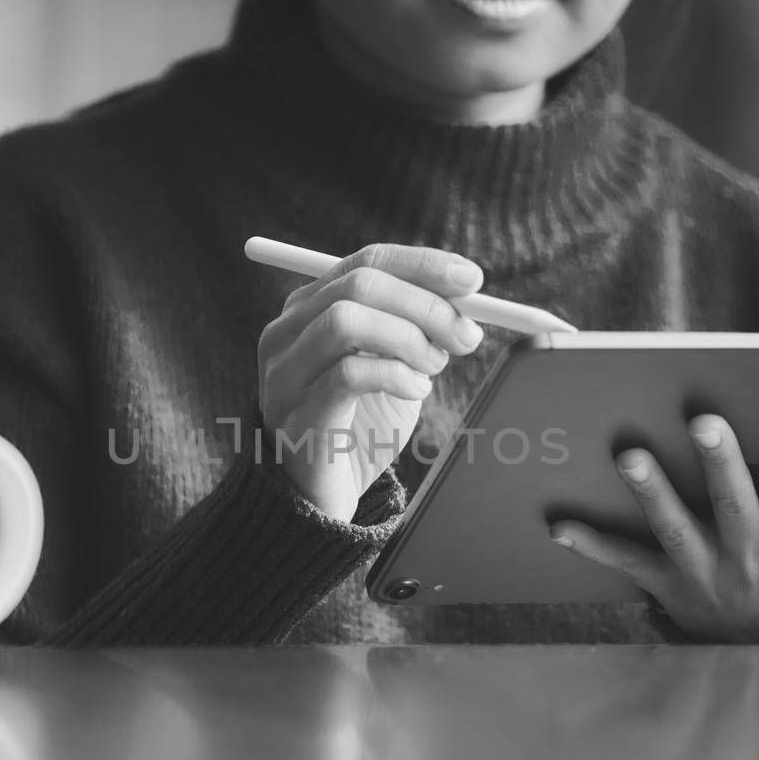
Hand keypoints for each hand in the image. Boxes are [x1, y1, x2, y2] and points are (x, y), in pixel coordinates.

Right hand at [258, 244, 484, 520]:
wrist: (321, 497)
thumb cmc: (361, 425)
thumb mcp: (393, 364)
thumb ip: (416, 326)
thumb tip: (467, 292)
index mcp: (308, 308)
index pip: (367, 262)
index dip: (423, 266)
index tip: (472, 281)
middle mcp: (287, 332)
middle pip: (359, 284)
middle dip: (425, 304)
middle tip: (466, 335)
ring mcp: (285, 373)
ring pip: (345, 320)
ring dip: (407, 338)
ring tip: (432, 368)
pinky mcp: (297, 414)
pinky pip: (347, 374)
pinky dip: (394, 375)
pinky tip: (415, 391)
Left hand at [549, 400, 758, 642]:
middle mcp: (750, 554)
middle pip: (733, 502)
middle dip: (719, 462)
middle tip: (703, 418)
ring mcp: (704, 570)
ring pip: (673, 526)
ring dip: (650, 491)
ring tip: (627, 453)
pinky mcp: (668, 585)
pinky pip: (625, 562)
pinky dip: (590, 544)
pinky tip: (555, 522)